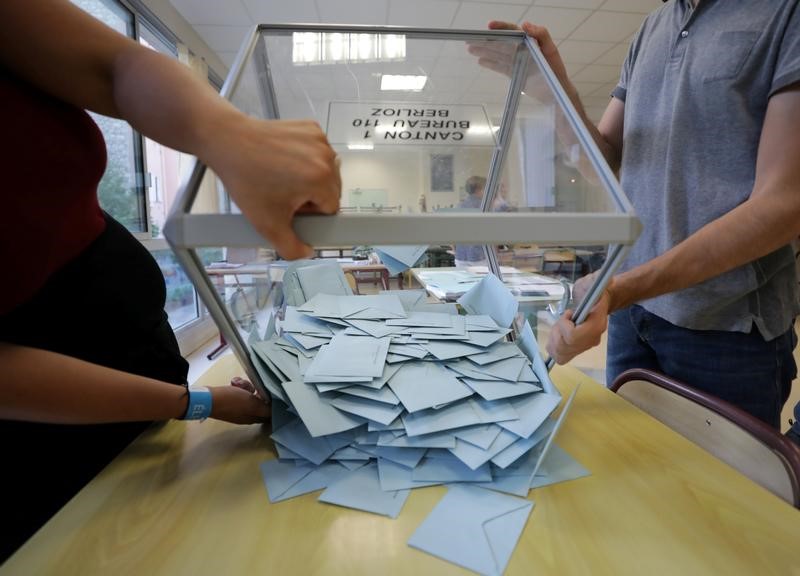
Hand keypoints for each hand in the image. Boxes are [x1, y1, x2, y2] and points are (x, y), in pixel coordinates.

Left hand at [206, 117, 340, 259]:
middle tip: (284, 194)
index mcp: (321, 180)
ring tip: (282, 176)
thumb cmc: (247, 180)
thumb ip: (291, 248)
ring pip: (327, 171)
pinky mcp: (311, 127)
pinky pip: (318, 152)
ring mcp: (319, 139)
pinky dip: (307, 158)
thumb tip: (307, 253)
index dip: (311, 213)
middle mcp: (326, 157)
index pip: (332, 208)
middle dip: (312, 195)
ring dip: (310, 177)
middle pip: (332, 189)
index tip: (291, 207)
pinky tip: (285, 159)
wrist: (228, 141)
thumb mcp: (267, 224)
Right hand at [209, 376, 269, 423]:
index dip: (272, 404)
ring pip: (249, 393)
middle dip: (258, 391)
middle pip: (259, 401)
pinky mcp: (229, 399)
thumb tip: (276, 412)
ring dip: (246, 386)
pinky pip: (239, 391)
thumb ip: (266, 409)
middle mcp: (246, 414)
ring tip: (239, 384)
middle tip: (253, 387)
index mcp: (252, 418)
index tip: (274, 394)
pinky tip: (233, 382)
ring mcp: (237, 406)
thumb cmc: (231, 402)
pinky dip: (238, 385)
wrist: (206, 398)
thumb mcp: (252, 405)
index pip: (268, 414)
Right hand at [468, 21, 570, 105]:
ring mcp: (516, 61)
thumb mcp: (551, 51)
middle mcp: (521, 50)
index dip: (501, 28)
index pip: (512, 32)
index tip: (489, 26)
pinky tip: (481, 62)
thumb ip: (541, 35)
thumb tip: (525, 24)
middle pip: (501, 43)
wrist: (557, 92)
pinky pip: (500, 67)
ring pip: (497, 55)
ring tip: (470, 49)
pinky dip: (491, 64)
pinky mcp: (514, 73)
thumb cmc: (556, 70)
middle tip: (470, 40)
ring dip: (484, 51)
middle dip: (486, 41)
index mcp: (529, 42)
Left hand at [545, 277, 611, 364]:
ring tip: (560, 327)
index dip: (564, 325)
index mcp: (597, 324)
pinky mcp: (578, 350)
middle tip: (562, 321)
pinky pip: (561, 358)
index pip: (572, 336)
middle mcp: (593, 339)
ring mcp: (586, 346)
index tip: (569, 313)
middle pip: (564, 346)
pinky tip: (557, 337)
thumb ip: (595, 282)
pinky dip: (554, 348)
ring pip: (560, 353)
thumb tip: (607, 280)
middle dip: (557, 332)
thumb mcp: (591, 282)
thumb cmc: (591, 291)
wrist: (597, 300)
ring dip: (554, 339)